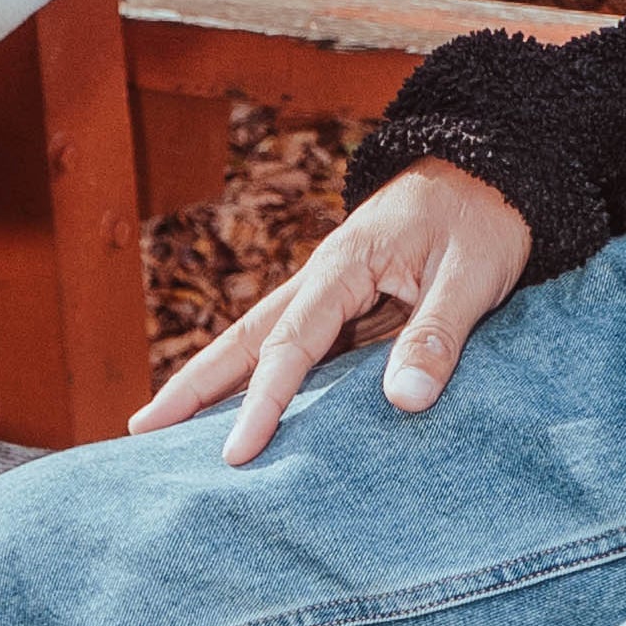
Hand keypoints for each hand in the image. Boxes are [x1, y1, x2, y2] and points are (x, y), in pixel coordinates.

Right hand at [129, 159, 530, 467]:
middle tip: (140, 429)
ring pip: (257, 341)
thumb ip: (436, 336)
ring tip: (166, 425)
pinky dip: (256, 376)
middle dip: (191, 386)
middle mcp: (321, 280)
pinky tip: (241, 405)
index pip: (290, 344)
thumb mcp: (471, 275)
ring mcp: (329, 292)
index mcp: (342, 267)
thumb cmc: (479, 220)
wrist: (485, 172)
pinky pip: (292, 347)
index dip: (261, 401)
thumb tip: (404, 403)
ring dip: (212, 381)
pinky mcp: (346, 305)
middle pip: (243, 338)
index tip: (237, 452)